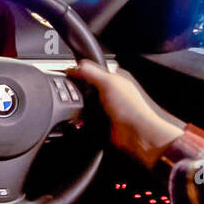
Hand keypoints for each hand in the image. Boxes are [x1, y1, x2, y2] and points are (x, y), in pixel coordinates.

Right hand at [68, 60, 185, 169]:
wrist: (136, 135)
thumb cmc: (131, 109)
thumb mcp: (108, 82)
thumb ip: (89, 72)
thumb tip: (72, 67)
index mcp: (114, 80)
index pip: (91, 70)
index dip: (79, 71)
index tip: (68, 74)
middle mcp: (109, 93)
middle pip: (84, 88)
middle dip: (76, 91)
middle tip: (71, 93)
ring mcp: (105, 109)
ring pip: (82, 104)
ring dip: (77, 107)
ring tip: (77, 108)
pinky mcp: (100, 122)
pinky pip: (83, 118)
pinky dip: (79, 119)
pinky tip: (80, 119)